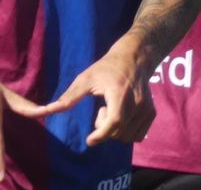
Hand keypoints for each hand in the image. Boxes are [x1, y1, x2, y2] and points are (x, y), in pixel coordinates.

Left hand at [28, 50, 154, 145]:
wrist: (134, 58)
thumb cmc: (106, 68)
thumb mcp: (85, 78)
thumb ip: (70, 97)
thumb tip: (49, 109)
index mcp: (120, 94)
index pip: (114, 122)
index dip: (101, 134)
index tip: (89, 140)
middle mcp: (137, 103)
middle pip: (118, 132)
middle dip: (104, 128)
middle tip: (100, 110)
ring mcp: (146, 109)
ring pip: (128, 137)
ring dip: (115, 131)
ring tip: (111, 111)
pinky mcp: (151, 113)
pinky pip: (137, 135)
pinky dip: (126, 132)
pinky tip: (121, 116)